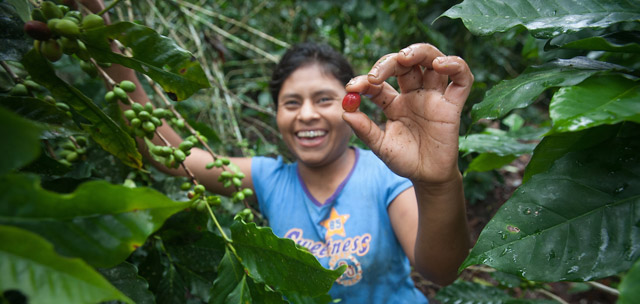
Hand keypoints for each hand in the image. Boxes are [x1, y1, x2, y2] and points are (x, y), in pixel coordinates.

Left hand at [342, 43, 472, 185]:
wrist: (427, 177)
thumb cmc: (405, 160)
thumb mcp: (380, 145)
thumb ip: (364, 129)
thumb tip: (345, 112)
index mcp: (394, 102)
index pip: (379, 82)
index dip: (364, 81)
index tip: (352, 88)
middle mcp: (414, 95)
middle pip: (405, 64)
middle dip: (389, 62)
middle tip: (376, 74)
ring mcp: (434, 97)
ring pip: (432, 60)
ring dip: (420, 52)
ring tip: (405, 57)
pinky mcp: (453, 105)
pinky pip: (462, 79)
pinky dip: (455, 65)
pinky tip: (440, 65)